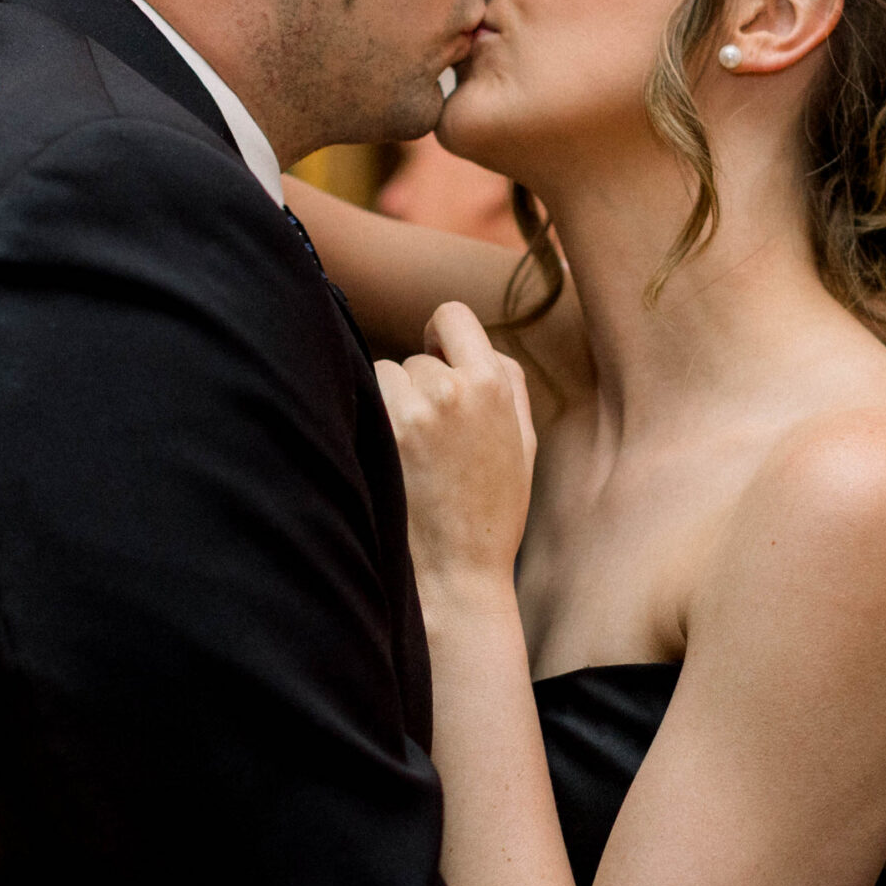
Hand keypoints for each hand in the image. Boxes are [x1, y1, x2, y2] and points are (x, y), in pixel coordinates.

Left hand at [373, 301, 535, 590]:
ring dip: (391, 404)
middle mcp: (450, 390)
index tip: (438, 360)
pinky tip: (389, 458)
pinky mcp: (378, 438)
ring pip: (384, 377)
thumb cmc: (493, 509)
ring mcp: (410, 413)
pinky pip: (362, 401)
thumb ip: (506, 382)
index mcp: (492, 384)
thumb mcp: (522, 440)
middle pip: (415, 358)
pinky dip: (371, 422)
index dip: (441, 336)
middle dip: (420, 387)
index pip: (452, 315)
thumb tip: (472, 343)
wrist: (458, 571)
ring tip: (411, 454)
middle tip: (433, 437)